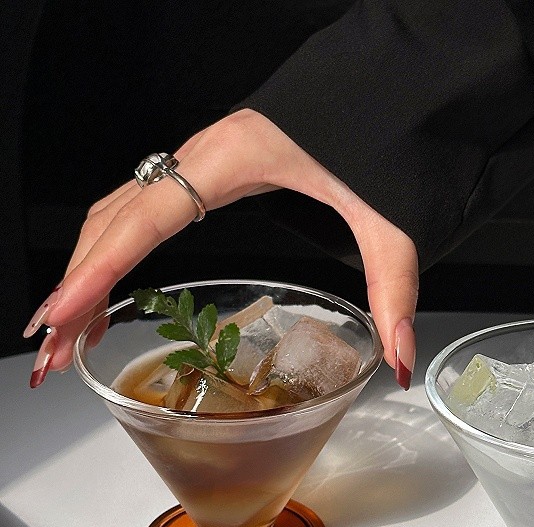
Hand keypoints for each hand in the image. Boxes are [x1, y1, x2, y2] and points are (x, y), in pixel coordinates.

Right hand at [24, 109, 417, 387]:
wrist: (394, 79)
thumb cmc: (384, 128)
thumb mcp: (391, 219)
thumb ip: (394, 288)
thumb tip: (397, 358)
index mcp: (232, 159)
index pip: (143, 222)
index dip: (97, 274)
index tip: (62, 320)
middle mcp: (202, 157)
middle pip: (112, 223)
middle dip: (76, 288)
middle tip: (53, 353)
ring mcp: (201, 161)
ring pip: (117, 215)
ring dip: (85, 272)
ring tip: (67, 334)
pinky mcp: (211, 170)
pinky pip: (142, 210)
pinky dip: (112, 251)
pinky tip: (107, 289)